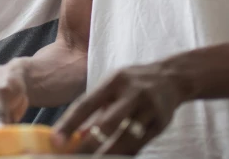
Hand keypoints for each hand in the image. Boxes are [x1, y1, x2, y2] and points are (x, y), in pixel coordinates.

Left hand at [52, 63, 189, 154]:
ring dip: (106, 154)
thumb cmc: (133, 82)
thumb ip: (96, 108)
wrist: (172, 77)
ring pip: (125, 138)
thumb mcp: (113, 86)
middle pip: (107, 124)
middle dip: (88, 145)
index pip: (87, 103)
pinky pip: (139, 145)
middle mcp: (132, 93)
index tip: (56, 140)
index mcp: (114, 81)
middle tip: (71, 157)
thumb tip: (76, 135)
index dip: (70, 123)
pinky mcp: (160, 124)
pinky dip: (124, 154)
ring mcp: (149, 109)